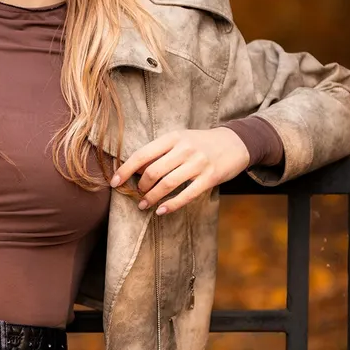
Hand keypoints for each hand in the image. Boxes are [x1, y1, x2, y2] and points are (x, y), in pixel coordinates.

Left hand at [108, 128, 249, 215]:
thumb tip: (135, 170)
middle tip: (137, 195)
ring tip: (144, 205)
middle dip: (141, 187)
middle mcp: (184, 149)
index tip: (114, 182)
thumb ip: (160, 152)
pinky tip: (162, 211)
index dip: (125, 170)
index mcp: (173, 138)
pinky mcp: (210, 178)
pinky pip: (187, 195)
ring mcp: (198, 163)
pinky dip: (171, 205)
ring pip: (167, 184)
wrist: (236, 142)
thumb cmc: (201, 143)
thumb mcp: (180, 140)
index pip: (142, 154)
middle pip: (153, 171)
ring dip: (152, 198)